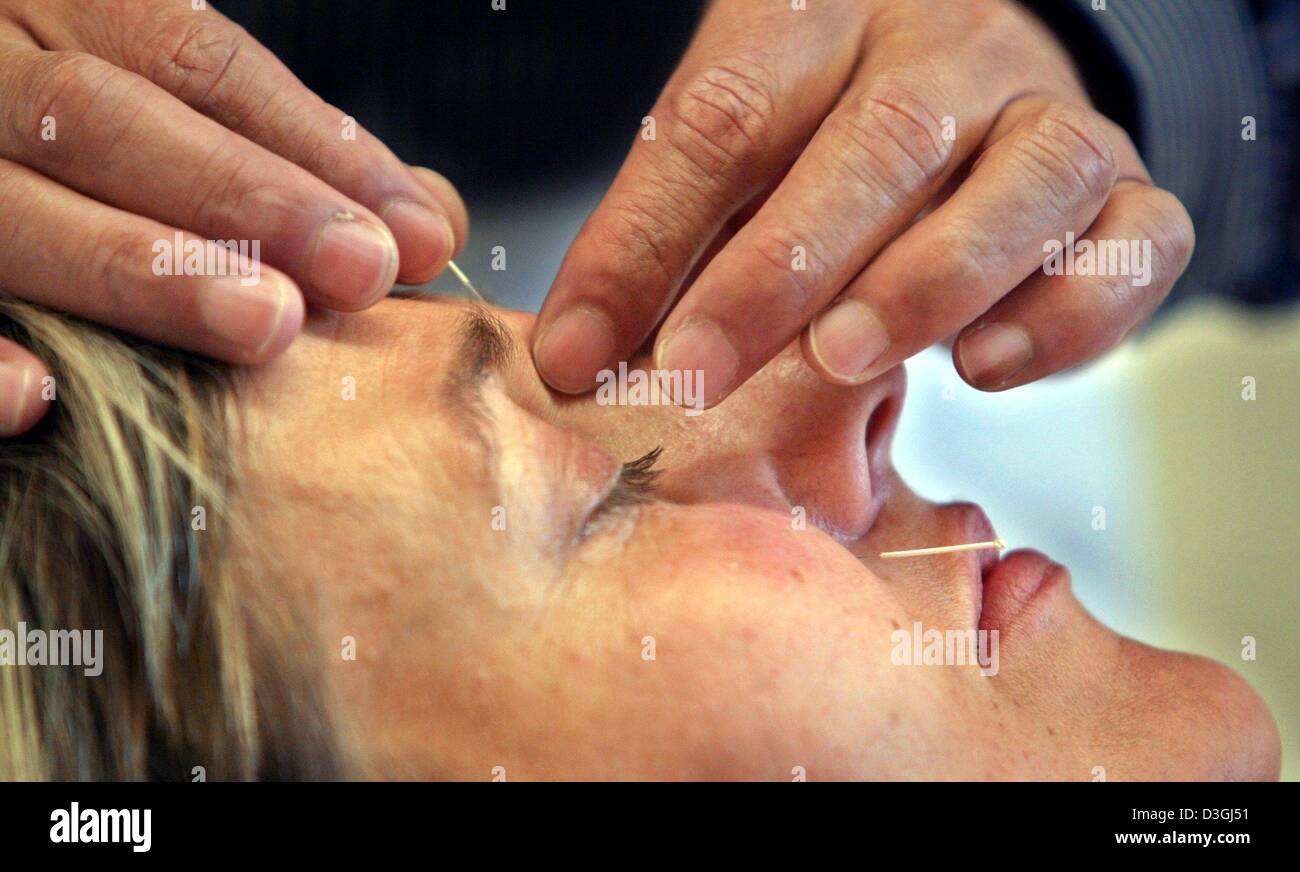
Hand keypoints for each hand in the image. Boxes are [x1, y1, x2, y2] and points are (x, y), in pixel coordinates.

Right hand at [0, 0, 466, 434]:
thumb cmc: (84, 150)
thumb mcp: (162, 104)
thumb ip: (285, 155)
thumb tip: (428, 222)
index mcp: (47, 7)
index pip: (190, 59)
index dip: (311, 143)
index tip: (413, 231)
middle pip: (101, 118)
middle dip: (242, 197)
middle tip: (357, 272)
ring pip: (6, 207)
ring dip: (138, 268)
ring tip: (264, 325)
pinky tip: (36, 399)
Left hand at [532, 0, 1192, 406]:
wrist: (976, 67)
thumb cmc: (828, 124)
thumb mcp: (738, 145)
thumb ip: (670, 235)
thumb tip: (582, 356)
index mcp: (823, 23)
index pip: (725, 119)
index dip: (643, 242)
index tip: (580, 350)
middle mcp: (952, 52)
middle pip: (880, 143)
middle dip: (780, 269)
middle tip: (699, 369)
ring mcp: (1049, 117)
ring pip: (1028, 182)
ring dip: (932, 279)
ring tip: (846, 357)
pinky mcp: (1126, 192)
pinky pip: (1136, 244)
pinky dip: (1071, 314)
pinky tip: (988, 368)